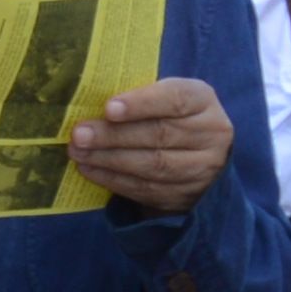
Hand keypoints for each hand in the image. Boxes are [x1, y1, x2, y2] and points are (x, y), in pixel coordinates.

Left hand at [69, 76, 234, 215]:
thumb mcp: (163, 97)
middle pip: (160, 134)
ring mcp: (202, 168)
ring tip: (79, 152)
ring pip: (153, 165)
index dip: (141, 103)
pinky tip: (90, 170)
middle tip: (80, 134)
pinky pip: (146, 188)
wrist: (197, 154)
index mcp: (203, 100)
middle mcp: (211, 134)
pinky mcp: (186, 194)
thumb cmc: (169, 115)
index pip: (176, 99)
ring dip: (109, 160)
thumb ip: (138, 98)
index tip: (108, 108)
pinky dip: (113, 179)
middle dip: (114, 135)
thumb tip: (92, 105)